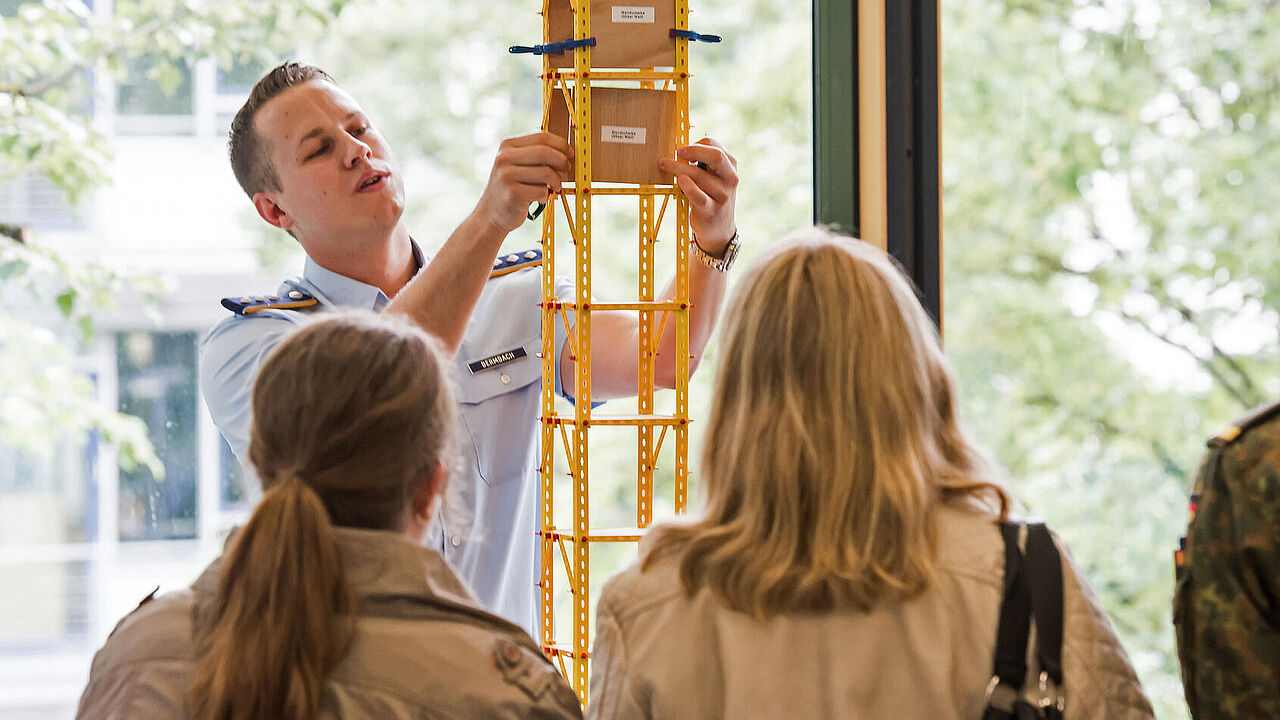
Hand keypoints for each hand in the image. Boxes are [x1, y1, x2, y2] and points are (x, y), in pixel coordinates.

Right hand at [473, 132, 573, 233]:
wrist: (490, 213)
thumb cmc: (511, 188)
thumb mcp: (517, 165)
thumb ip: (536, 155)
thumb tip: (567, 152)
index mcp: (508, 146)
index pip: (542, 137)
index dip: (561, 145)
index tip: (570, 155)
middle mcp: (504, 158)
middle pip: (545, 152)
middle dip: (563, 162)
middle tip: (566, 173)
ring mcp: (506, 175)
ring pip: (546, 173)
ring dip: (557, 182)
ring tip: (554, 188)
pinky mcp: (512, 193)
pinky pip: (541, 191)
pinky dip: (546, 196)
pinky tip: (540, 199)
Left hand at [659, 137, 738, 253]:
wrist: (719, 229)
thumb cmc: (711, 197)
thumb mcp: (715, 178)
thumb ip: (704, 163)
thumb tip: (680, 150)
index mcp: (730, 166)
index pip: (715, 145)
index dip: (696, 144)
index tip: (683, 149)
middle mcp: (730, 179)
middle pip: (715, 156)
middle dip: (693, 150)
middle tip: (677, 152)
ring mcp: (722, 195)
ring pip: (699, 175)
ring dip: (678, 167)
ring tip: (664, 165)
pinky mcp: (710, 209)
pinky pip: (697, 195)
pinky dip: (687, 186)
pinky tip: (679, 181)